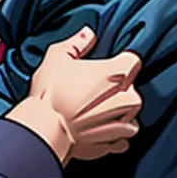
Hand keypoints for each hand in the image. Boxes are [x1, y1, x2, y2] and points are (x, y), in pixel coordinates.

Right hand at [7, 26, 141, 166]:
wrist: (43, 128)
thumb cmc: (49, 92)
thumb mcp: (56, 57)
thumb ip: (76, 44)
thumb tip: (87, 34)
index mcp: (116, 73)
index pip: (132, 61)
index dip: (120, 63)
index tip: (107, 68)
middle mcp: (125, 98)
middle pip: (133, 91)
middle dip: (120, 92)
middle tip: (95, 92)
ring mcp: (121, 123)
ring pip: (131, 116)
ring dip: (119, 115)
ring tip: (96, 113)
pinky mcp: (112, 143)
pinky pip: (122, 140)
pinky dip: (114, 137)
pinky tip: (97, 131)